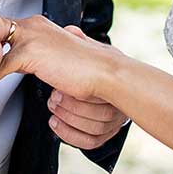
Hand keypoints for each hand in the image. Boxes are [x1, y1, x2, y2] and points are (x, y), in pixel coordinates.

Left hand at [0, 17, 118, 101]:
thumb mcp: (57, 56)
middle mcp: (32, 25)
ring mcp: (31, 36)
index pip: (2, 26)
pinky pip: (1, 66)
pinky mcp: (31, 52)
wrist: (104, 71)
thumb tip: (29, 61)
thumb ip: (39, 54)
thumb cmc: (86, 67)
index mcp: (38, 24)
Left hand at [46, 30, 128, 148]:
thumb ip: (82, 42)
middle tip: (54, 96)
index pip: (103, 93)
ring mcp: (114, 122)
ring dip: (68, 119)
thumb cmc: (101, 68)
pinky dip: (69, 135)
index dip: (77, 93)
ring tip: (53, 106)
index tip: (59, 86)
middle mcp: (119, 105)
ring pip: (94, 130)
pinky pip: (90, 143)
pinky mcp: (105, 136)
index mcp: (116, 83)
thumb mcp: (94, 51)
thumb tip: (70, 31)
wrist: (113, 84)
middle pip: (100, 115)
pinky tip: (55, 123)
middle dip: (70, 106)